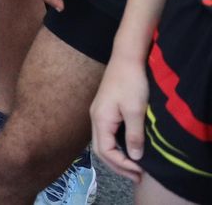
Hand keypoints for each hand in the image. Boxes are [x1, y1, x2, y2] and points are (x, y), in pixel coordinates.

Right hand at [91, 58, 149, 182]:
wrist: (125, 58)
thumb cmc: (130, 82)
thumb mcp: (135, 110)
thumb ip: (134, 135)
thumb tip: (135, 157)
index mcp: (100, 119)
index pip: (105, 151)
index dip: (121, 165)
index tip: (139, 171)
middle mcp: (95, 118)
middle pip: (101, 150)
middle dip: (118, 165)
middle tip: (136, 175)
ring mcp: (98, 114)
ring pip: (103, 143)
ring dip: (117, 157)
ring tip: (134, 166)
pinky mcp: (105, 110)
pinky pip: (107, 135)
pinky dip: (117, 147)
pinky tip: (129, 148)